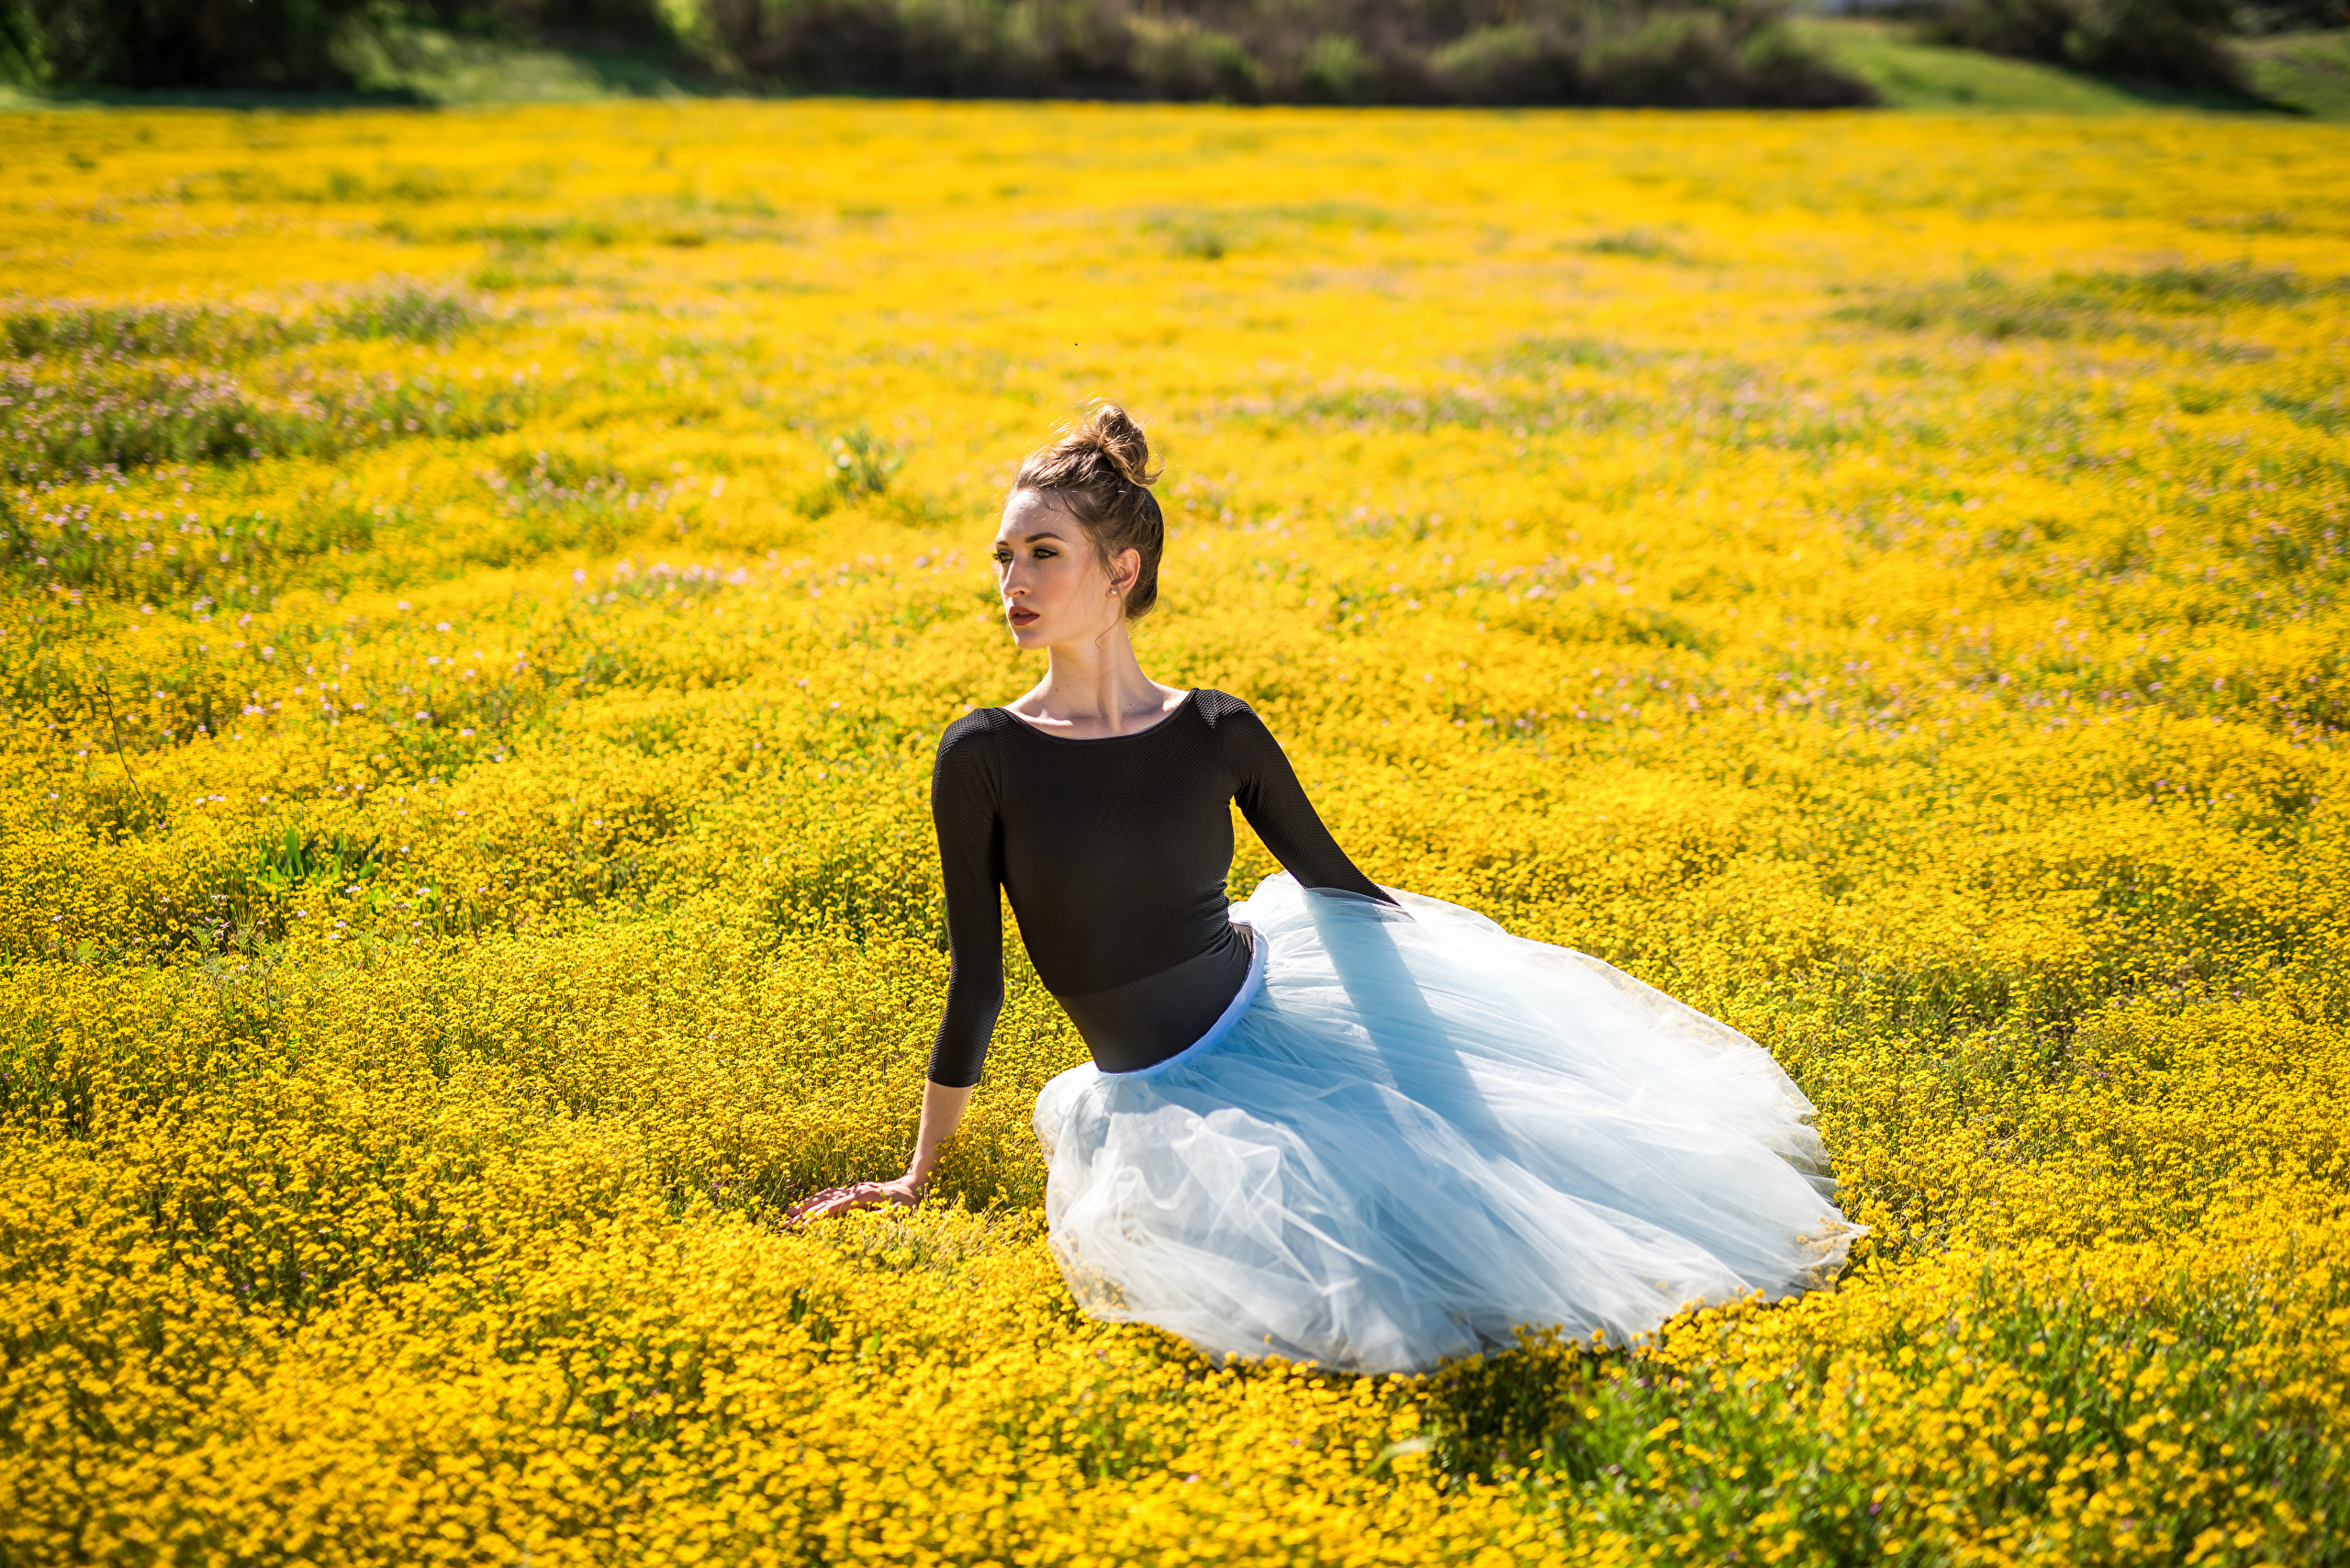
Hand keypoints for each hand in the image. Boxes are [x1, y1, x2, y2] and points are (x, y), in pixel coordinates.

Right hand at [787, 1172, 921, 1226]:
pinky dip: (817, 1199)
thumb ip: (882, 1216)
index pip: (835, 1208)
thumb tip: (864, 1220)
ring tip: (789, 1212)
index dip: (818, 1217)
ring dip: (807, 1204)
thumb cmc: (909, 1202)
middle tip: (786, 1221)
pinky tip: (807, 1204)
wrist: (914, 1184)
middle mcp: (854, 1191)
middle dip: (805, 1211)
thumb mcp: (901, 1211)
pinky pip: (831, 1194)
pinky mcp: (854, 1191)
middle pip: (825, 1201)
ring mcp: (853, 1190)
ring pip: (825, 1195)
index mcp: (863, 1196)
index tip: (803, 1226)